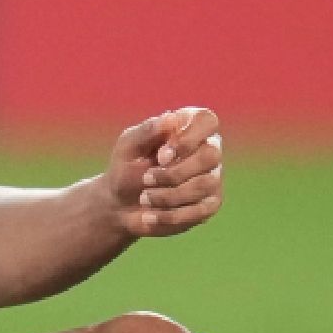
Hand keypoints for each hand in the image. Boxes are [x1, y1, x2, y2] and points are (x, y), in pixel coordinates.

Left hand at [106, 107, 224, 236]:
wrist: (120, 205)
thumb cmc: (126, 168)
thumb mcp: (128, 146)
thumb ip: (148, 131)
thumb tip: (171, 117)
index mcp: (188, 127)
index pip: (207, 121)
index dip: (188, 138)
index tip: (162, 155)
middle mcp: (207, 149)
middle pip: (211, 156)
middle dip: (174, 172)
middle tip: (145, 179)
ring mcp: (212, 178)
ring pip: (205, 185)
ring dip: (169, 195)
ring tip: (143, 198)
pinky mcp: (209, 204)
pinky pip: (201, 210)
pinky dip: (171, 215)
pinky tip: (150, 216)